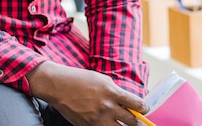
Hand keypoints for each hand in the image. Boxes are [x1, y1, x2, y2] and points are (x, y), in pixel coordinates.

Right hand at [27, 61, 147, 125]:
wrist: (57, 86)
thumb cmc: (79, 79)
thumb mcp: (101, 80)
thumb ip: (116, 92)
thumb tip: (129, 103)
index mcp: (112, 92)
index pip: (138, 105)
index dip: (144, 109)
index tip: (143, 109)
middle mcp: (107, 107)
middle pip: (133, 122)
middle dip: (136, 122)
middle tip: (134, 120)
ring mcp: (97, 119)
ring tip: (122, 123)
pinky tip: (106, 123)